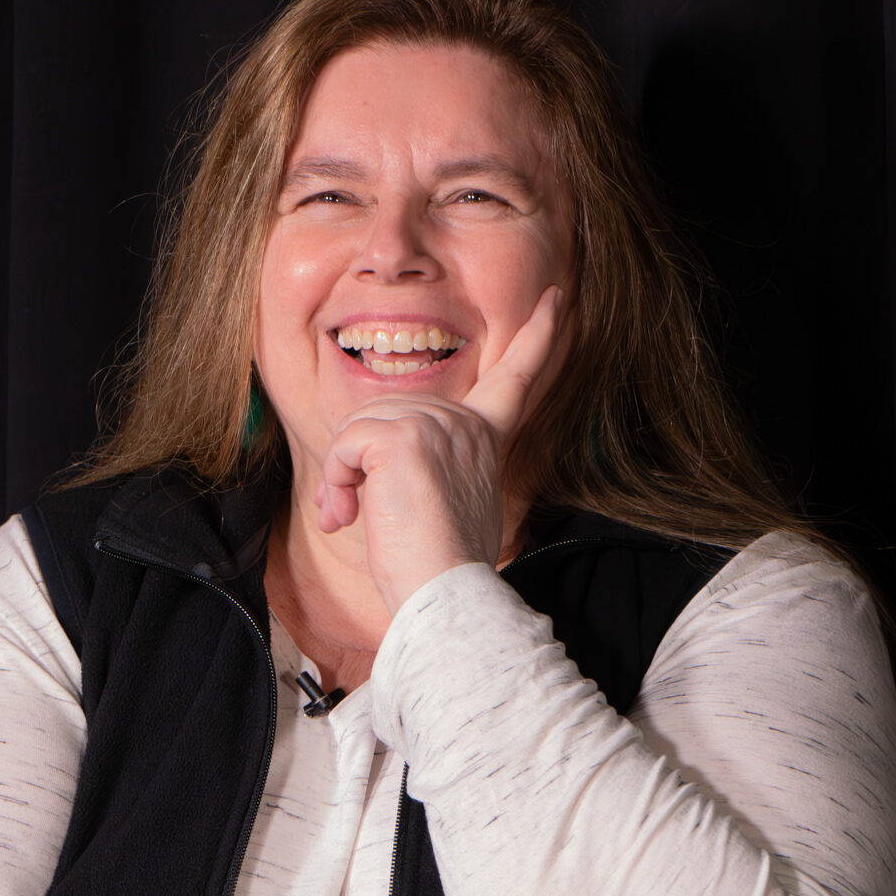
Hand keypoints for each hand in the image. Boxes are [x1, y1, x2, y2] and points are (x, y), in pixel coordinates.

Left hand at [316, 286, 562, 611]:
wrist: (444, 596)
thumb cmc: (441, 565)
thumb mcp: (449, 501)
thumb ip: (429, 463)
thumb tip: (370, 467)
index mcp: (486, 437)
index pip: (515, 379)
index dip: (539, 338)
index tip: (556, 299)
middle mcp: (468, 423)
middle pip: (387, 412)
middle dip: (359, 462)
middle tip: (355, 511)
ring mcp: (439, 424)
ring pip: (361, 427)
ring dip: (345, 477)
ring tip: (356, 517)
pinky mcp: (405, 436)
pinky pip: (348, 443)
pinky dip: (338, 481)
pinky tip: (352, 512)